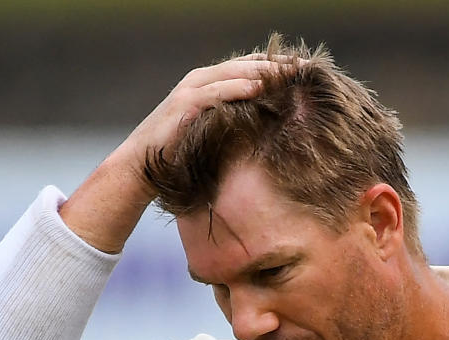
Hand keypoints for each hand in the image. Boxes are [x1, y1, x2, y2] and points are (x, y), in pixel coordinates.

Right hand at [61, 56, 289, 252]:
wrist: (141, 167)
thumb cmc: (178, 154)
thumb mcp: (211, 132)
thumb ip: (232, 120)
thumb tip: (266, 125)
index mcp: (208, 84)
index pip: (249, 66)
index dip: (277, 66)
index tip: (306, 70)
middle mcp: (200, 80)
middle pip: (246, 64)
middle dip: (277, 64)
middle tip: (307, 67)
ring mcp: (191, 90)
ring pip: (234, 72)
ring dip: (263, 70)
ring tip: (291, 72)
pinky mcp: (184, 104)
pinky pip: (216, 91)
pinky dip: (238, 87)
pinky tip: (259, 87)